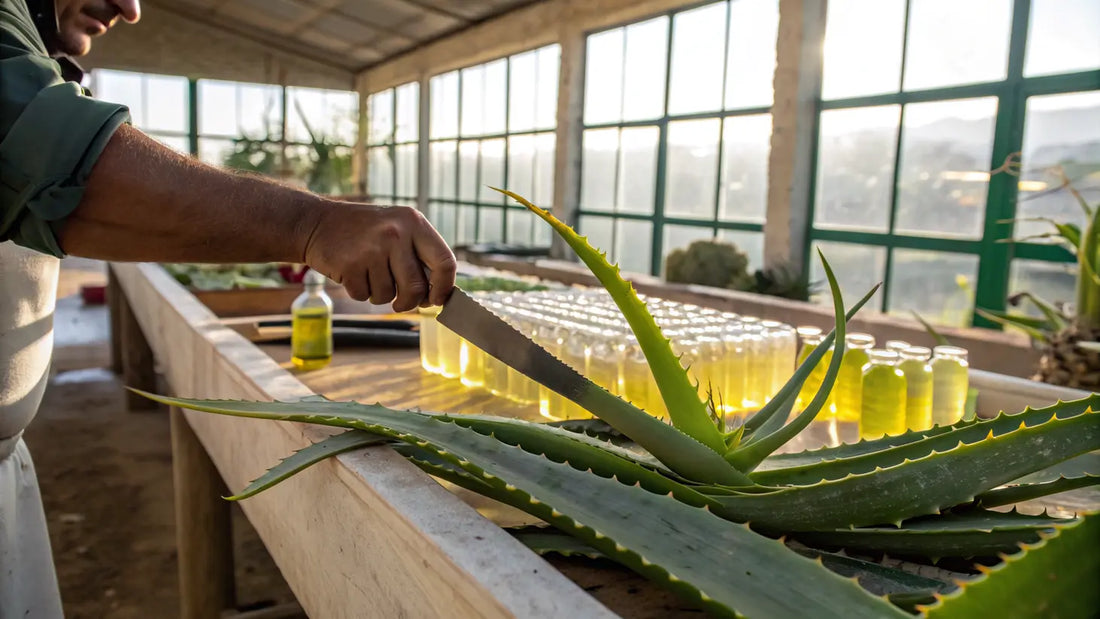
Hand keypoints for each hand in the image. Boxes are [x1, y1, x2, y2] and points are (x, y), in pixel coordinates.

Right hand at [302, 203, 455, 311]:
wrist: (317, 222)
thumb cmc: (364, 231)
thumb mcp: (397, 228)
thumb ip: (419, 255)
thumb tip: (438, 294)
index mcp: (414, 222)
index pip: (445, 261)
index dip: (444, 287)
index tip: (437, 299)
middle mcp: (395, 233)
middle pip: (417, 287)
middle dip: (409, 301)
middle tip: (401, 301)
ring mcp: (372, 249)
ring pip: (388, 295)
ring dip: (380, 294)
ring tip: (369, 273)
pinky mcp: (350, 265)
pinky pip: (365, 295)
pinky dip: (360, 291)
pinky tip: (353, 272)